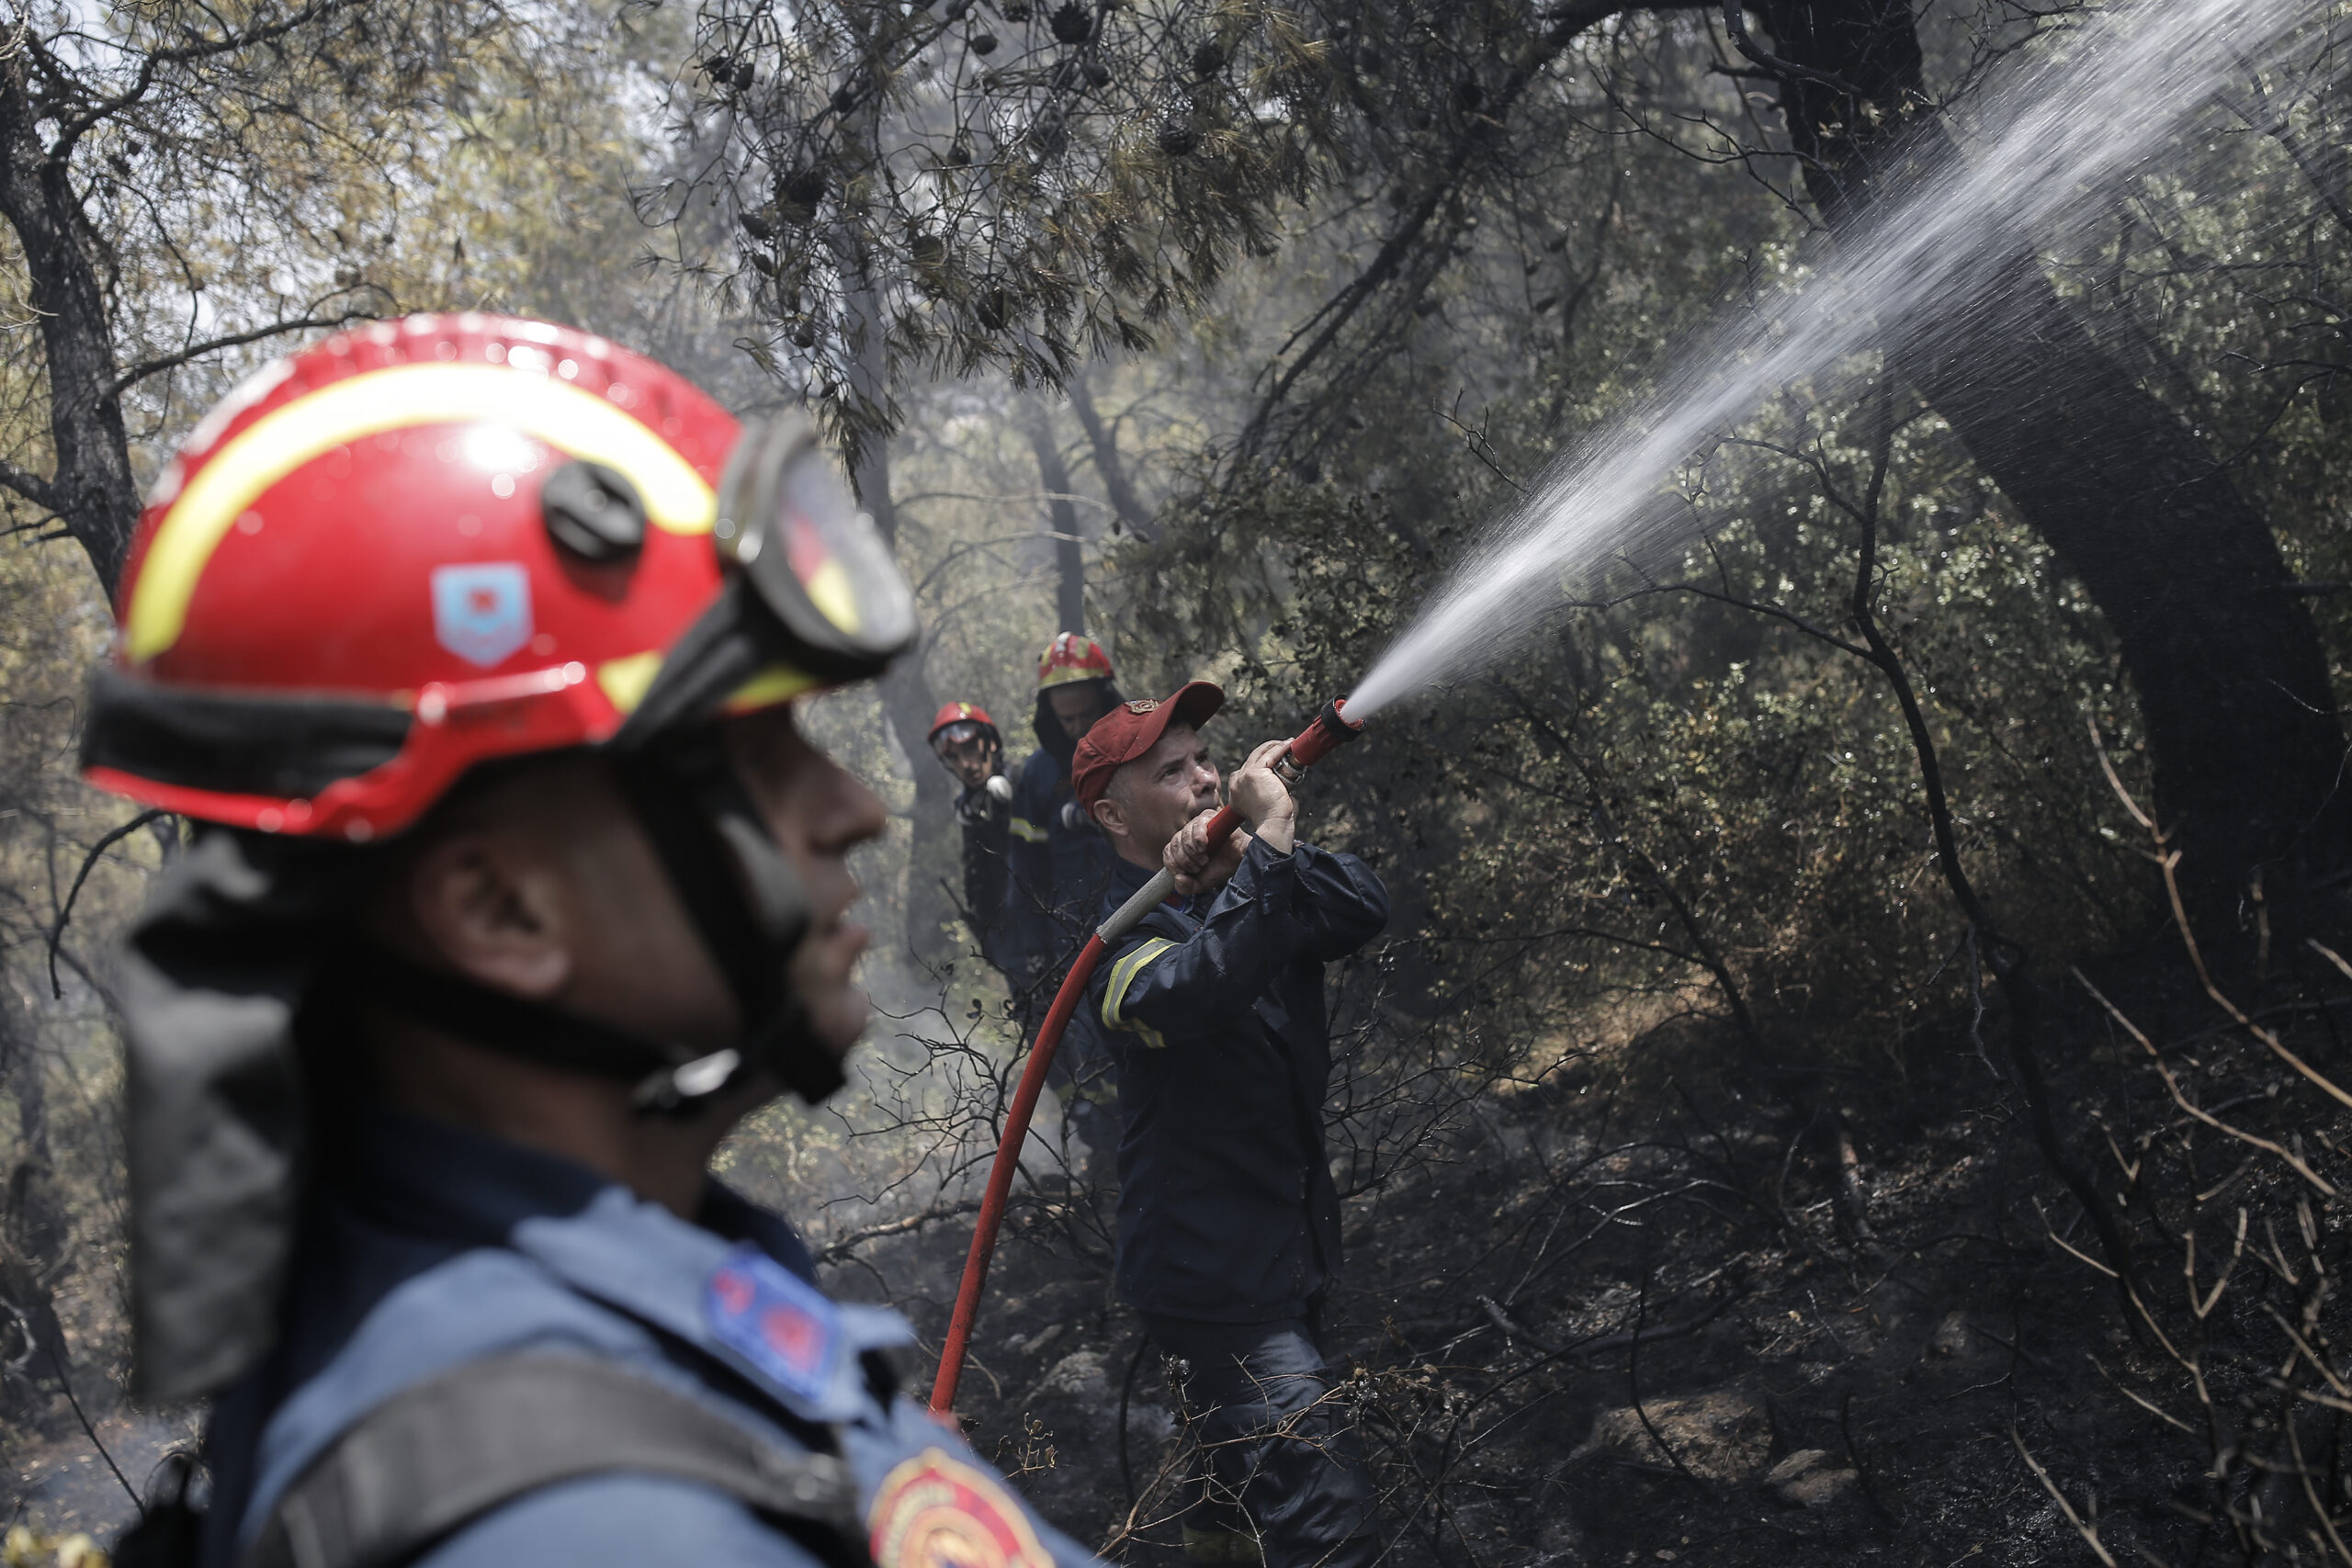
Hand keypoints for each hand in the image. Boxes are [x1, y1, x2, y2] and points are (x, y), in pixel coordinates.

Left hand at [1166, 808, 1247, 897]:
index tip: (1185, 873)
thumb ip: (1186, 887)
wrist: (1241, 860)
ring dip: (1192, 852)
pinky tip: (1204, 846)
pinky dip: (1198, 838)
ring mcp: (1196, 825)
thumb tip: (1178, 879)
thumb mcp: (1200, 884)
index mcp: (1182, 848)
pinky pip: (1196, 825)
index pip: (1168, 852)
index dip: (1173, 863)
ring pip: (1182, 836)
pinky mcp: (1208, 817)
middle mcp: (1187, 834)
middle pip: (1173, 845)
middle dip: (1185, 861)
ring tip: (1205, 859)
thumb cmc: (1221, 868)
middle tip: (1199, 866)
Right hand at [1227, 739, 1296, 855]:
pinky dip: (1280, 748)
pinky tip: (1288, 745)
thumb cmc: (1274, 819)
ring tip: (1287, 744)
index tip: (1275, 758)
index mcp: (1236, 790)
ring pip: (1260, 754)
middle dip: (1268, 750)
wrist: (1273, 825)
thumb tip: (1285, 784)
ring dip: (1274, 746)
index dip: (1262, 761)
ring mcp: (1244, 776)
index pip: (1247, 769)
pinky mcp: (1254, 773)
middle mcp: (1236, 781)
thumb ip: (1270, 790)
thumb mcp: (1266, 802)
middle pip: (1253, 758)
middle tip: (1283, 747)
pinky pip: (1270, 755)